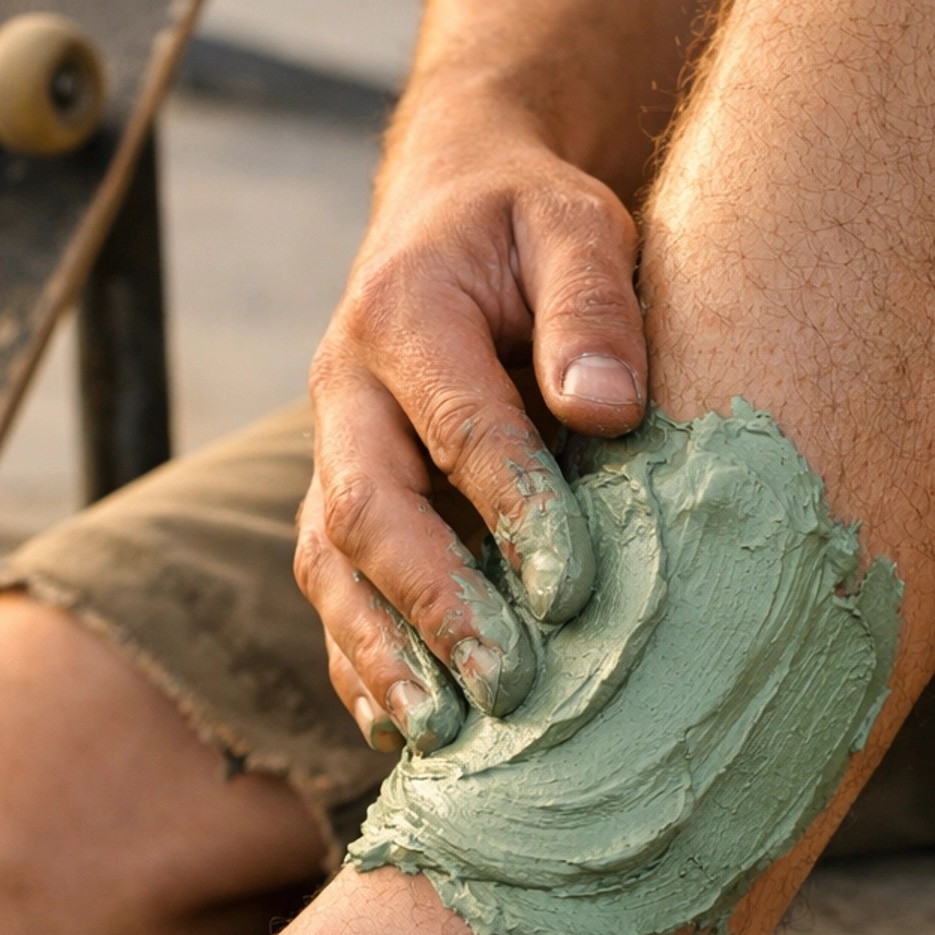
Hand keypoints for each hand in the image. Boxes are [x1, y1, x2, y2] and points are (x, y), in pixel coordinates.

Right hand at [297, 111, 646, 752]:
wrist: (450, 200)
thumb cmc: (529, 221)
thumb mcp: (575, 223)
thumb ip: (593, 305)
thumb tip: (605, 408)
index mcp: (403, 311)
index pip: (459, 427)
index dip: (514, 512)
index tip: (575, 589)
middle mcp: (343, 387)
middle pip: (366, 511)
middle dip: (434, 606)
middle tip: (508, 685)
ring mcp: (330, 448)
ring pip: (329, 564)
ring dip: (381, 654)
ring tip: (444, 734)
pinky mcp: (336, 495)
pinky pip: (330, 588)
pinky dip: (356, 662)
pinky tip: (397, 731)